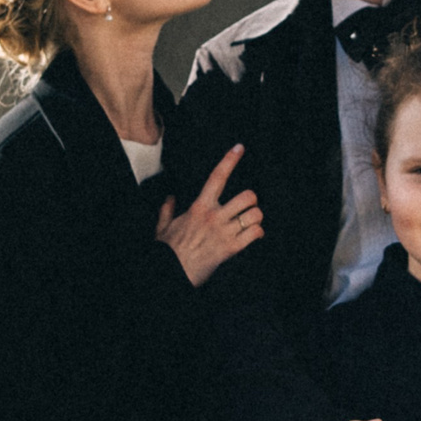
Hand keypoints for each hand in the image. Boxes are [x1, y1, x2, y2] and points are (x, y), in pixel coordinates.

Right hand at [156, 145, 261, 285]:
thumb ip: (167, 211)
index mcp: (199, 207)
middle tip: (247, 206)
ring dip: (256, 217)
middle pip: (247, 196)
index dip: (230, 160)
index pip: (217, 177)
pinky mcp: (231, 248)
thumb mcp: (163, 228)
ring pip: (255, 215)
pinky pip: (254, 234)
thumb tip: (169, 199)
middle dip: (251, 201)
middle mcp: (214, 216)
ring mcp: (224, 232)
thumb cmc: (167, 251)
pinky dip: (257, 233)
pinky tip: (253, 234)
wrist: (171, 272)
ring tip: (251, 221)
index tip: (239, 148)